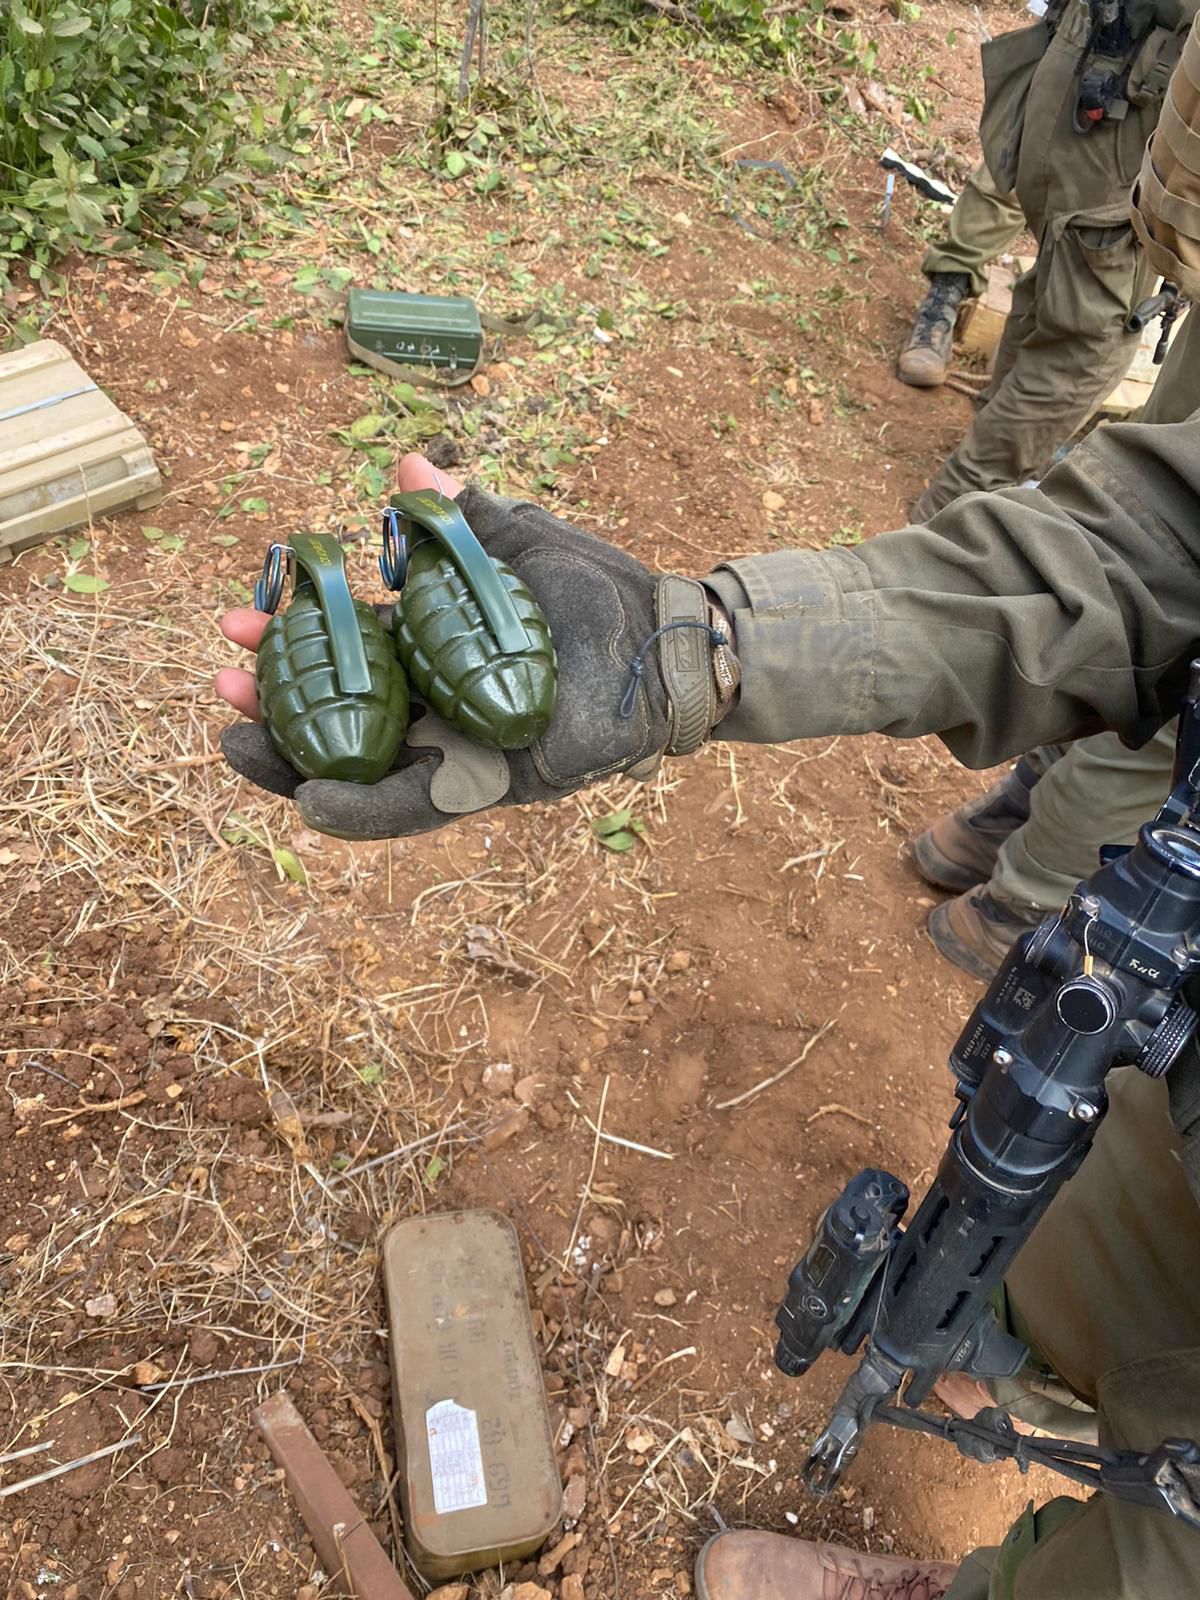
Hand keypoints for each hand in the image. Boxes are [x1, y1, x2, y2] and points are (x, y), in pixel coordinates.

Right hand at [216, 455, 733, 839]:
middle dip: (272, 700)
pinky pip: (416, 807)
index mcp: (433, 647)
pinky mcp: (489, 787)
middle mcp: (435, 701)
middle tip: (222, 681)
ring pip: (360, 766)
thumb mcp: (520, 543)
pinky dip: (364, 809)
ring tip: (235, 747)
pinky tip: (311, 801)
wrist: (666, 643)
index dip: (287, 639)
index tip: (236, 620)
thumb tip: (405, 462)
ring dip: (293, 762)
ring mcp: (457, 748)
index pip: (343, 649)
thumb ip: (460, 517)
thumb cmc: (599, 593)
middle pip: (335, 711)